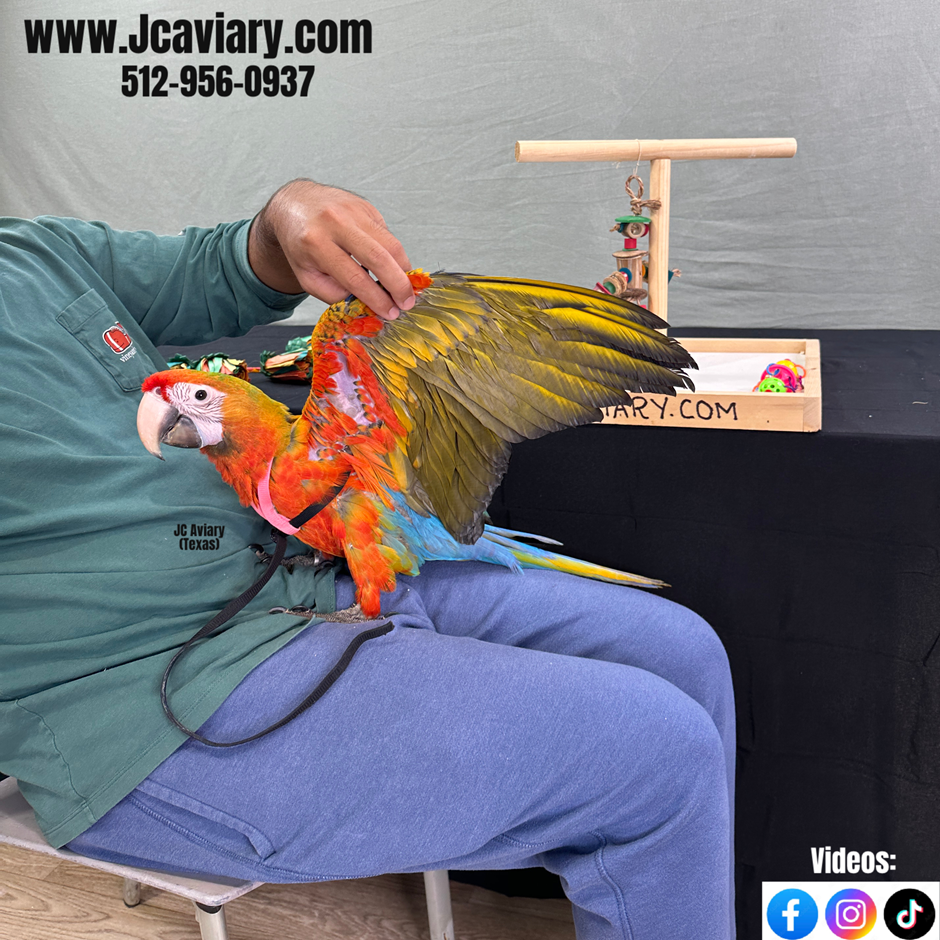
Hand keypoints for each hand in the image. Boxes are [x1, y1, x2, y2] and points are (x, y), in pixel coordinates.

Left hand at [248, 179, 414, 319]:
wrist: (296, 205)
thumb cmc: (301, 245)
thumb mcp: (307, 276)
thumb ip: (334, 294)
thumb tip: (367, 304)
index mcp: (316, 244)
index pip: (355, 277)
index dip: (376, 298)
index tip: (390, 312)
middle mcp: (336, 223)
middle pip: (379, 257)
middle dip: (398, 284)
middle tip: (407, 302)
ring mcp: (353, 211)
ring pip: (391, 244)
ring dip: (403, 270)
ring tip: (405, 288)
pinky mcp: (367, 207)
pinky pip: (387, 235)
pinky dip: (393, 255)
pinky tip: (389, 266)